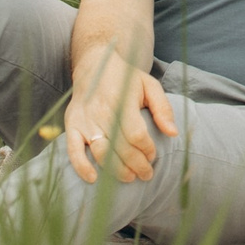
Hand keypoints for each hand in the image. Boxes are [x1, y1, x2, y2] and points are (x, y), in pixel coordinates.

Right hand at [62, 61, 178, 184]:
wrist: (95, 65)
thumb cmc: (126, 78)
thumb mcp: (150, 85)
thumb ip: (163, 109)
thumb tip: (173, 133)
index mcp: (123, 99)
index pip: (136, 134)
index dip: (147, 150)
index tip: (153, 156)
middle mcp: (102, 111)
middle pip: (120, 147)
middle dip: (136, 165)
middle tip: (146, 174)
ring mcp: (85, 119)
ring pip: (101, 152)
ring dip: (116, 170)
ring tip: (129, 177)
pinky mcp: (72, 125)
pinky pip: (73, 150)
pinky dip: (81, 167)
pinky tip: (93, 179)